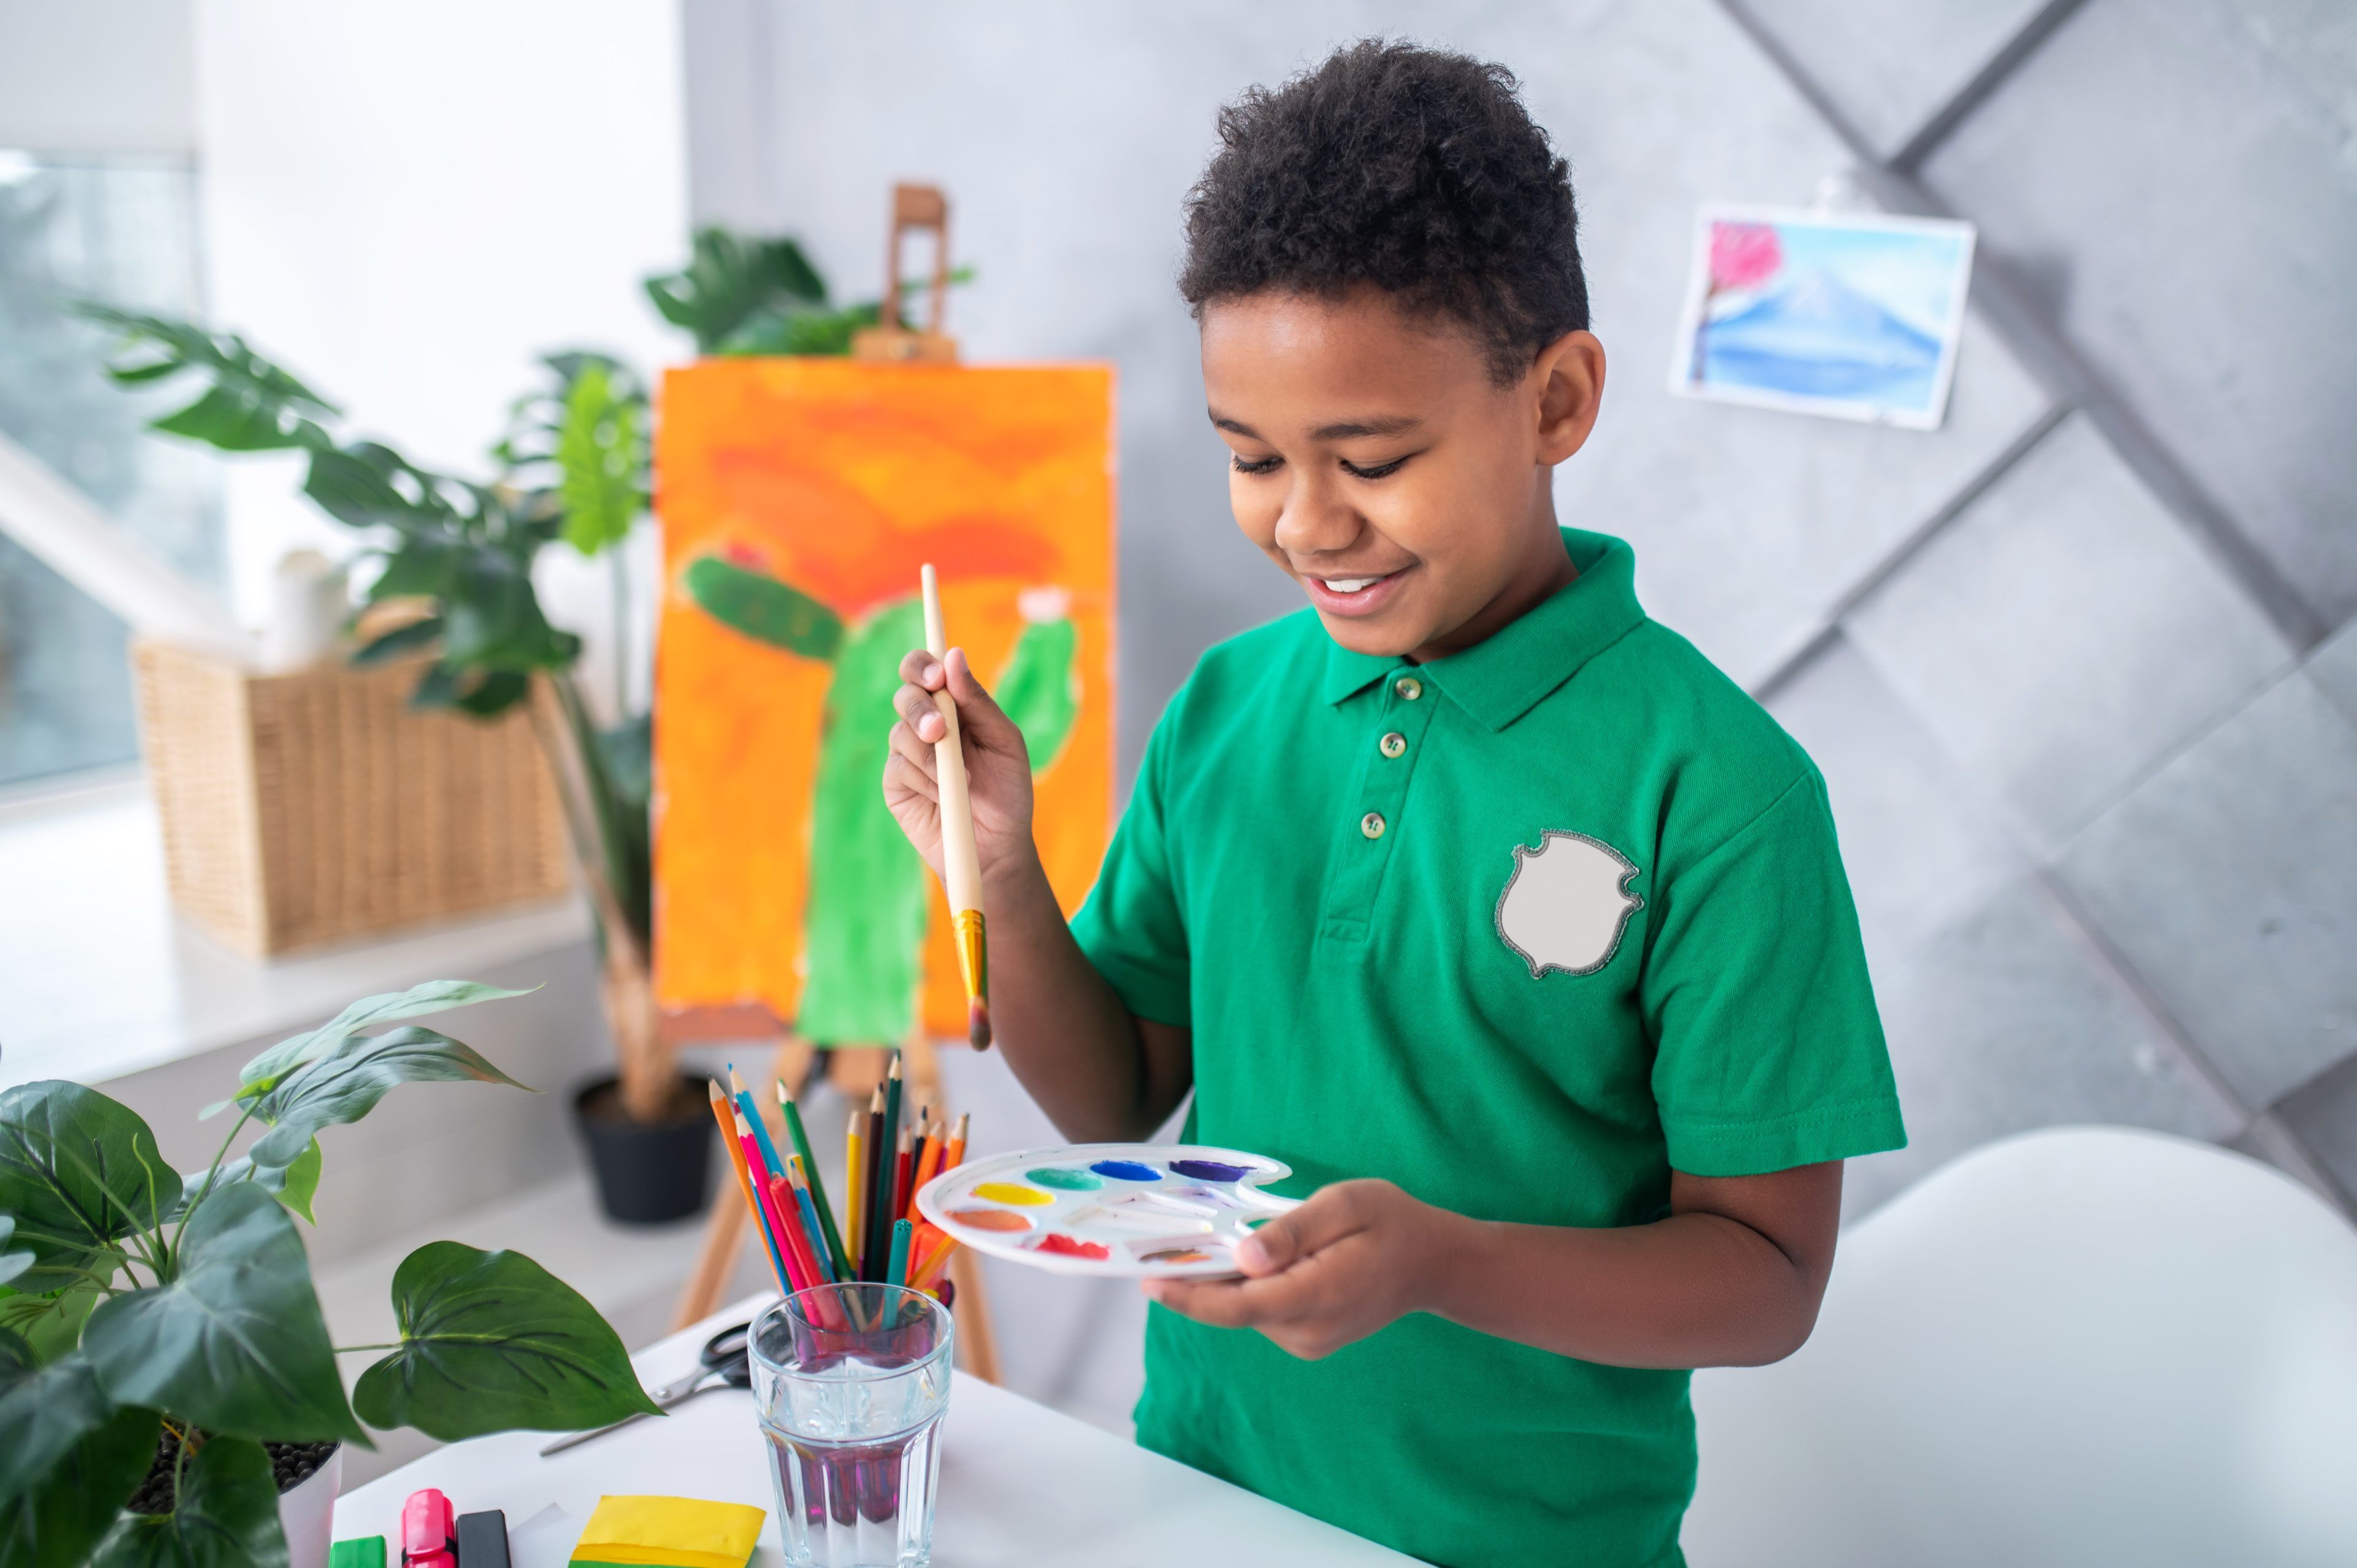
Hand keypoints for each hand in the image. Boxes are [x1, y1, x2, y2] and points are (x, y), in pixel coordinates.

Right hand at [884, 647, 1038, 882]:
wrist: (997, 846)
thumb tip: (953, 656)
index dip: (923, 665)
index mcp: (955, 707)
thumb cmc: (1007, 792)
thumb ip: (978, 702)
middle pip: (905, 695)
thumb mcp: (1005, 742)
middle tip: (939, 732)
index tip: (936, 676)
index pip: (926, 670)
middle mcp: (927, 724)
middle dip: (920, 711)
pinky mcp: (896, 782)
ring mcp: (908, 753)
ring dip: (930, 757)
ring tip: (960, 781)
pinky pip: (898, 767)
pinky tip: (943, 795)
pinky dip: (923, 779)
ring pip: (900, 733)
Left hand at [1143, 1179, 1457, 1359]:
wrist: (1432, 1263)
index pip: (1238, 1305)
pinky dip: (1246, 1288)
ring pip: (1246, 1310)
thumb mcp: (1345, 1205)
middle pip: (1234, 1308)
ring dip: (1225, 1281)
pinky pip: (1262, 1312)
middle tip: (1158, 1246)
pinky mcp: (1307, 1339)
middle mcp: (1308, 1331)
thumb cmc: (1390, 1223)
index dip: (1188, 1295)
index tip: (1148, 1279)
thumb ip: (1292, 1231)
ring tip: (1217, 1242)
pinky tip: (1252, 1260)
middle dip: (1197, 1279)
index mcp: (1317, 1295)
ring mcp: (1308, 1341)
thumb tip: (1244, 1258)